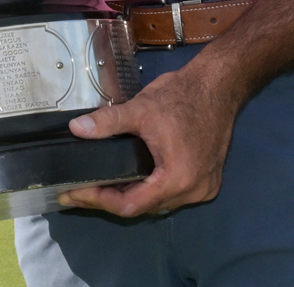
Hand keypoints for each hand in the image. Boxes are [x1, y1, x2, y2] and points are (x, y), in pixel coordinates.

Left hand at [55, 64, 240, 217]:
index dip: (98, 200)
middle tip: (80, 188)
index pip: (130, 205)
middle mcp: (193, 191)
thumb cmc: (183, 96)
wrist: (219, 85)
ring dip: (131, 195)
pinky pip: (172, 194)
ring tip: (101, 184)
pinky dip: (151, 189)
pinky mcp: (208, 180)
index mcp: (178, 178)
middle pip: (143, 207)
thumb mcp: (141, 109)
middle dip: (110, 198)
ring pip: (158, 203)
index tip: (73, 193)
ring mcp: (203, 188)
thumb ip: (108, 123)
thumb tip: (77, 129)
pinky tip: (132, 178)